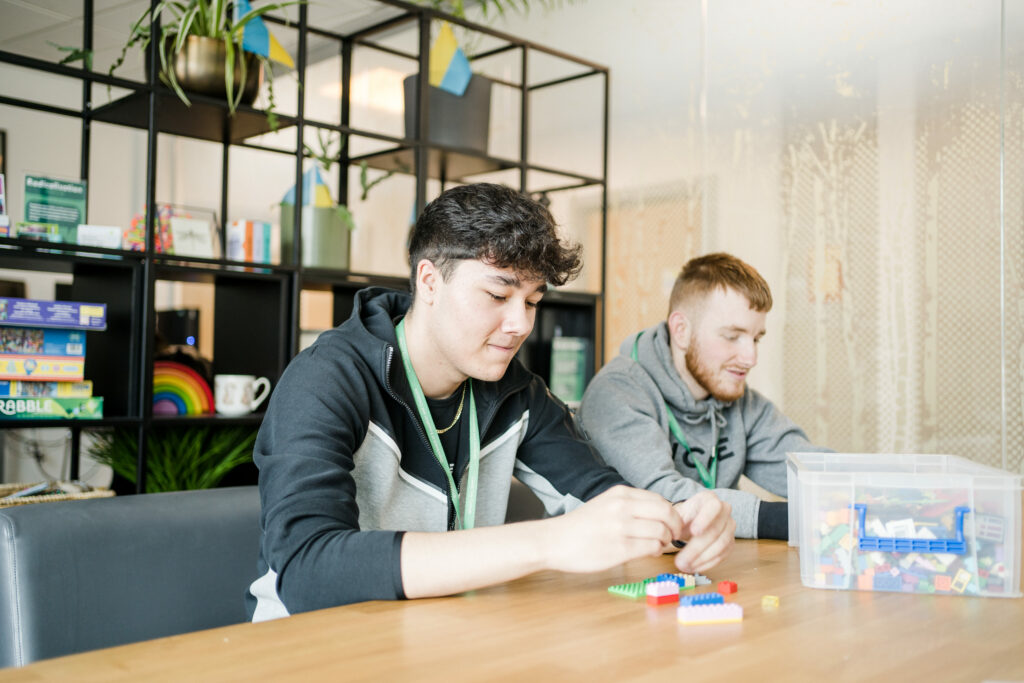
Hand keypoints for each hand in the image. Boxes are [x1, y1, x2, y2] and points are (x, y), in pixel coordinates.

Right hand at [541, 485, 684, 573]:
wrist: (554, 541)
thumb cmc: (580, 526)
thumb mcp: (605, 504)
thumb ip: (630, 506)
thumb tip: (661, 514)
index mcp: (620, 494)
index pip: (660, 500)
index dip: (673, 514)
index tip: (673, 523)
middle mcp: (622, 507)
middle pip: (666, 513)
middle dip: (675, 526)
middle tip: (674, 535)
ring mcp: (621, 528)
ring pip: (662, 532)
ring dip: (665, 541)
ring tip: (658, 545)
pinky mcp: (620, 549)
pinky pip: (651, 548)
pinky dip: (656, 551)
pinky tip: (649, 552)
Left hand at [672, 491, 734, 572]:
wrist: (691, 521)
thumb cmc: (684, 517)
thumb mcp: (677, 514)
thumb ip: (675, 521)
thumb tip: (671, 535)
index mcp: (709, 499)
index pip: (714, 506)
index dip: (705, 519)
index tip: (693, 532)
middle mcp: (724, 511)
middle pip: (716, 530)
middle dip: (696, 548)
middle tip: (681, 560)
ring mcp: (729, 527)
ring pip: (721, 545)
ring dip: (701, 559)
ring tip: (685, 566)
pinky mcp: (730, 542)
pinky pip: (723, 555)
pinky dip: (707, 564)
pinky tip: (694, 567)